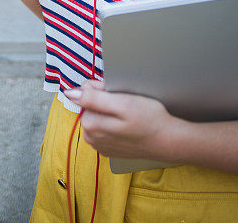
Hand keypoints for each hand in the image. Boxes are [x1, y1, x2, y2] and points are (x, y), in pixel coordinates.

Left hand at [64, 80, 183, 160]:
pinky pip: (104, 128)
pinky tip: (127, 124)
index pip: (84, 96)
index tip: (115, 91)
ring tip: (127, 113)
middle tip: (124, 101)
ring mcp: (100, 145)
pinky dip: (113, 122)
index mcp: (91, 125)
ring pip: (97, 116)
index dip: (99, 89)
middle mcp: (92, 138)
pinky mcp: (109, 148)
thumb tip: (70, 93)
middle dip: (103, 100)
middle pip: (89, 107)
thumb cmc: (148, 119)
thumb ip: (93, 98)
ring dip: (108, 111)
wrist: (167, 140)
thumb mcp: (122, 102)